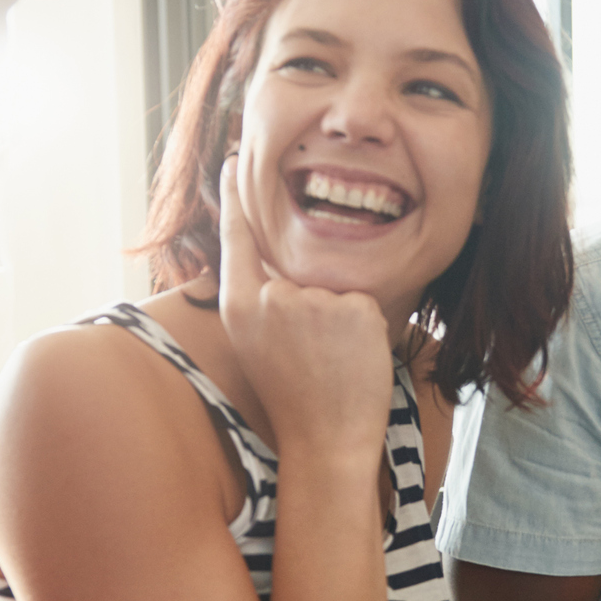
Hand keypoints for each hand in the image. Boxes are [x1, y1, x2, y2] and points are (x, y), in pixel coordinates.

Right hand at [217, 156, 393, 461]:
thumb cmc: (296, 395)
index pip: (237, 237)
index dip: (235, 198)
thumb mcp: (260, 342)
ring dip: (340, 319)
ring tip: (330, 360)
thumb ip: (262, 297)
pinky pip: (364, 301)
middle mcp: (269, 297)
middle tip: (311, 348)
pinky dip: (365, 327)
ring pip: (335, 287)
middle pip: (298, 268)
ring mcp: (311, 301)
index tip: (236, 161)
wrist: (326, 440)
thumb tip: (276, 265)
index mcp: (238, 306)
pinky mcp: (352, 307)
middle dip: (312, 301)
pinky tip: (351, 358)